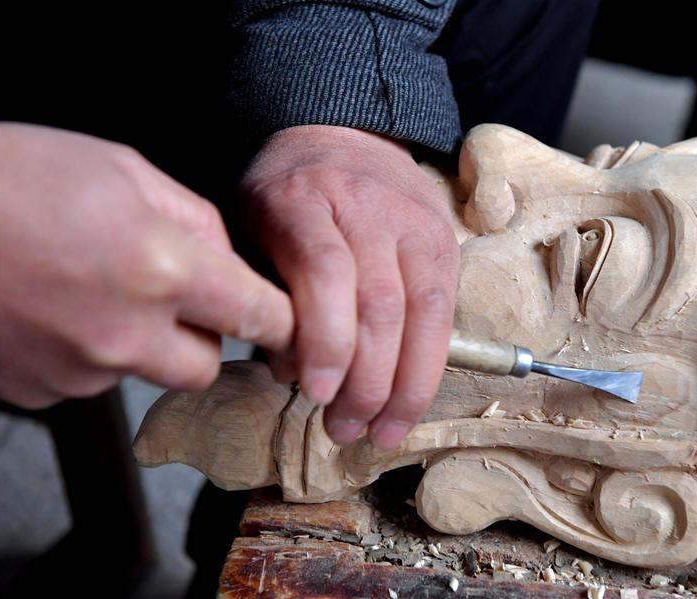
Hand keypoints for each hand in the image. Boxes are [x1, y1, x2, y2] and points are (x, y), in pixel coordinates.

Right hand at [0, 123, 292, 407]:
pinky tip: (57, 309)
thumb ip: (194, 219)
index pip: (259, 316)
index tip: (284, 318)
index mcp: (158, 268)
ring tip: (94, 288)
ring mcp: (76, 370)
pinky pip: (90, 382)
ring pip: (145, 374)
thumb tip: (228, 260)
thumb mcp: (122, 168)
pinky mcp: (39, 391)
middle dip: (203, 337)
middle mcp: (123, 333)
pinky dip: (88, 354)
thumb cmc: (12, 175)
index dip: (280, 318)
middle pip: (206, 366)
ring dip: (140, 343)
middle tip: (176, 298)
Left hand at [242, 125, 458, 448]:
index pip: (325, 271)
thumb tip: (293, 375)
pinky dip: (428, 367)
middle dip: (364, 381)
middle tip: (342, 429)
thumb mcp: (251, 230)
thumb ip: (267, 297)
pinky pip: (445, 313)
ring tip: (380, 432)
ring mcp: (415, 224)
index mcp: (303, 199)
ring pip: (421, 313)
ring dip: (403, 386)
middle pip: (379, 303)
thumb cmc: (286, 197)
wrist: (345, 136)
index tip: (314, 393)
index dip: (324, 338)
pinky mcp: (445, 243)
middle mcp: (367, 206)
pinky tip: (409, 403)